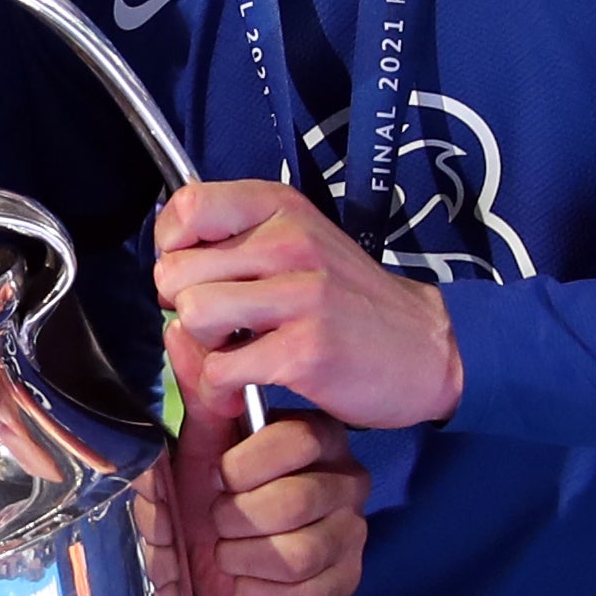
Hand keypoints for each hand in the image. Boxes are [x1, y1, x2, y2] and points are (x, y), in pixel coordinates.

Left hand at [153, 179, 462, 428]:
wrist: (427, 349)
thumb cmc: (350, 301)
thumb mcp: (301, 242)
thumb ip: (239, 239)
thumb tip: (168, 258)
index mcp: (282, 208)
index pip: (186, 207)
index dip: (172, 248)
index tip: (197, 274)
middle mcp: (290, 241)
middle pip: (176, 271)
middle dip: (184, 306)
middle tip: (220, 325)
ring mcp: (300, 295)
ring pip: (193, 315)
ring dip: (203, 346)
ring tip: (234, 351)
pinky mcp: (305, 349)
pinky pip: (220, 369)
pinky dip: (223, 388)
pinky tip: (246, 387)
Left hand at [165, 353, 368, 595]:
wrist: (207, 560)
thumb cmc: (209, 493)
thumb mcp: (201, 440)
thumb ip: (201, 391)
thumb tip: (181, 333)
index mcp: (316, 436)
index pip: (294, 442)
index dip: (241, 468)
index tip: (219, 476)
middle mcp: (346, 480)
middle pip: (295, 502)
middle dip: (235, 518)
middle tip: (219, 519)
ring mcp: (351, 534)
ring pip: (300, 554)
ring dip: (243, 558)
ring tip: (229, 551)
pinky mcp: (345, 581)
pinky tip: (245, 582)